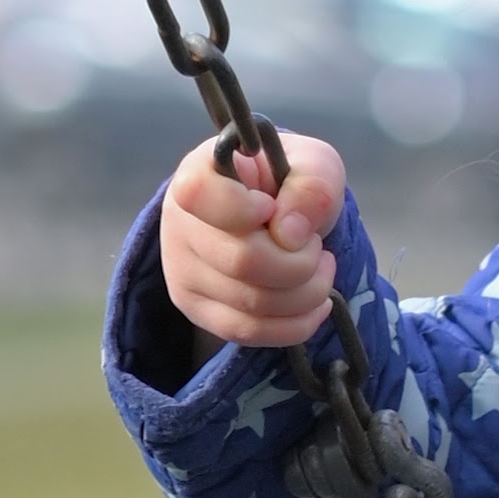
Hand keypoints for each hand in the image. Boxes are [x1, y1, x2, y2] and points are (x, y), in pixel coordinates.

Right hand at [158, 126, 348, 345]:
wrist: (275, 218)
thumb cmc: (289, 185)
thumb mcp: (314, 165)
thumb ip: (312, 184)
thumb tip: (290, 235)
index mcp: (197, 173)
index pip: (199, 194)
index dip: (243, 208)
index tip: (271, 206)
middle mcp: (179, 223)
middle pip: (241, 261)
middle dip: (299, 263)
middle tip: (316, 247)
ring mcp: (183, 271)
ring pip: (251, 303)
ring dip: (306, 294)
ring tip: (319, 269)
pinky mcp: (198, 310)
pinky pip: (249, 332)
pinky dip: (297, 324)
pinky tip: (316, 303)